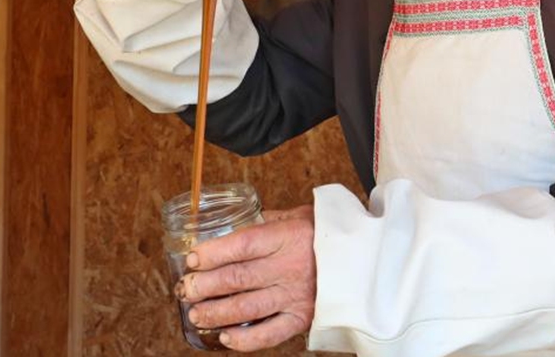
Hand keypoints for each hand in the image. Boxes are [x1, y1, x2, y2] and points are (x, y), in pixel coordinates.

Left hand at [176, 206, 316, 350]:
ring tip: (196, 313)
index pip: (243, 244)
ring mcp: (296, 295)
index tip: (193, 257)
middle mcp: (291, 267)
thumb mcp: (300, 215)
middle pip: (238, 277)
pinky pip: (270, 334)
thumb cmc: (330, 234)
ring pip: (247, 307)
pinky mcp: (303, 318)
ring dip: (216, 312)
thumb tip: (236, 223)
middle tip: (187, 289)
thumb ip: (269, 221)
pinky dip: (245, 339)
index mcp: (289, 237)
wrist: (367, 258)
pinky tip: (225, 336)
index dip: (213, 253)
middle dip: (206, 285)